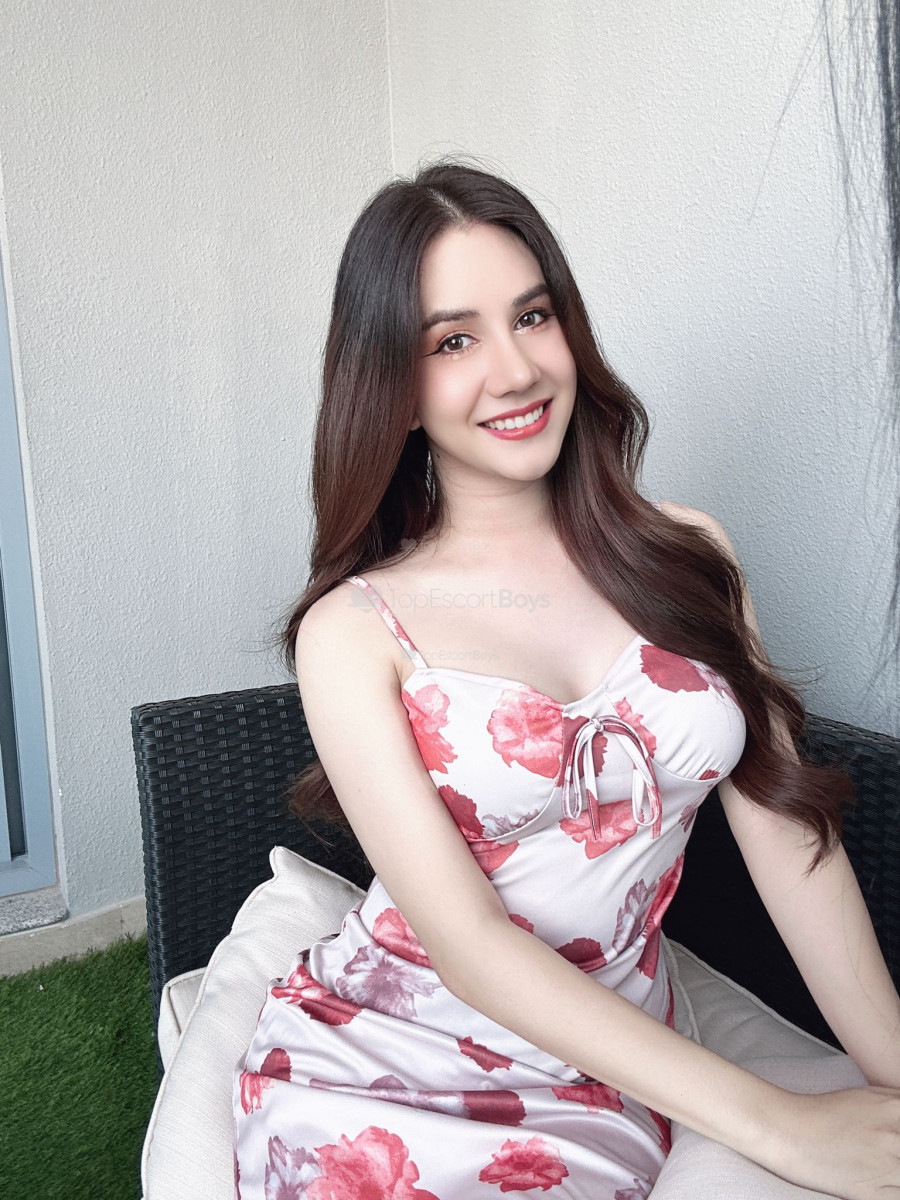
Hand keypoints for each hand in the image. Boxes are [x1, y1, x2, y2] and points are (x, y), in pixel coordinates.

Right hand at [760, 1086, 899, 1198]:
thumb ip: (897, 1104)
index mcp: (893, 1108)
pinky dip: (895, 1193)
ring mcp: (883, 1167)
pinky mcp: (868, 1192)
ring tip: (889, 1167)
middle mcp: (892, 1136)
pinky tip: (887, 1184)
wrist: (787, 1130)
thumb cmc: (824, 1112)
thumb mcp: (866, 1096)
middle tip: (893, 1153)